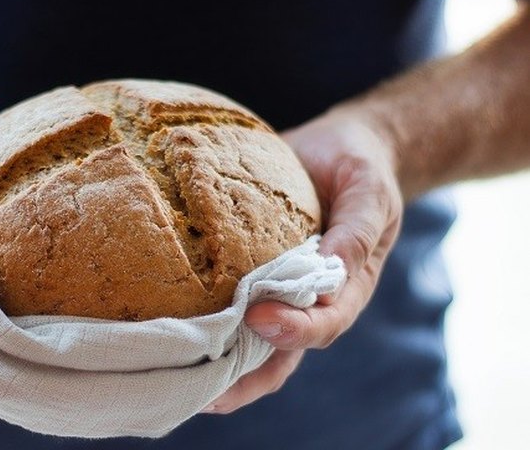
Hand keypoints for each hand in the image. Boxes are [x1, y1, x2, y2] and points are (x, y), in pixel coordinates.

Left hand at [202, 110, 402, 413]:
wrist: (340, 149)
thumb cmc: (360, 169)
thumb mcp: (370, 192)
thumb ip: (357, 229)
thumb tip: (333, 268)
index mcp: (348, 287)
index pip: (324, 323)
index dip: (294, 329)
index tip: (258, 317)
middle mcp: (309, 299)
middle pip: (280, 354)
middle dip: (244, 379)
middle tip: (203, 391)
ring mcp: (277, 291)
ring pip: (248, 343)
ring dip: (216, 366)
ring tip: (174, 379)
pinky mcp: (249, 272)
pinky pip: (226, 304)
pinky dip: (203, 323)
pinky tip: (168, 333)